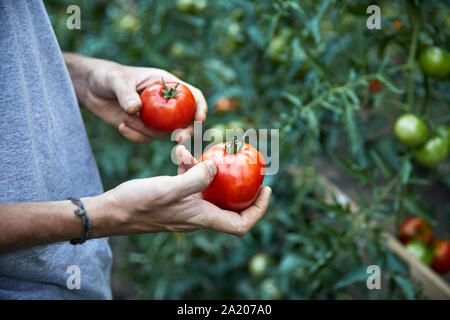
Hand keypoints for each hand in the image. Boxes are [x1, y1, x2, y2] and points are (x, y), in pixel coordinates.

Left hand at [65, 53, 206, 143]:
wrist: (90, 89)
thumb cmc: (107, 77)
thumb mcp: (116, 81)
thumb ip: (126, 94)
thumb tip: (136, 109)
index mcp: (166, 85)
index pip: (192, 95)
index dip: (200, 107)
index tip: (200, 119)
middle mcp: (165, 103)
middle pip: (185, 120)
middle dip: (185, 131)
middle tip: (178, 139)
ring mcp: (155, 118)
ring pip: (162, 133)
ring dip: (145, 130)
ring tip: (125, 118)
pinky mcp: (142, 128)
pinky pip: (146, 139)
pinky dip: (134, 136)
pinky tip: (121, 126)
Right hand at [98, 145, 271, 235]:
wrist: (112, 212)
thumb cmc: (138, 204)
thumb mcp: (168, 189)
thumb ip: (195, 179)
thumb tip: (217, 167)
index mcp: (202, 217)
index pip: (241, 224)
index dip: (258, 209)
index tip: (266, 189)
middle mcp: (198, 214)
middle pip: (230, 203)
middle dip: (239, 183)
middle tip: (246, 163)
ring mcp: (187, 205)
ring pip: (210, 187)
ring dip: (208, 168)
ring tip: (195, 151)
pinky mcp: (175, 196)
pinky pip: (191, 180)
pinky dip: (190, 166)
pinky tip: (181, 152)